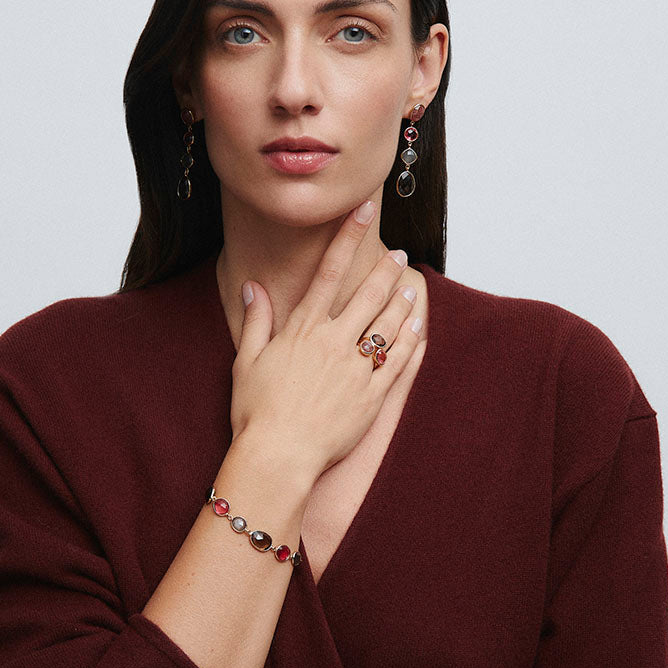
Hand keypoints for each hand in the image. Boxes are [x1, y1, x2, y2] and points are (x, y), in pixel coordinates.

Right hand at [230, 199, 421, 479]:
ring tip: (412, 287)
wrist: (278, 457)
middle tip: (400, 255)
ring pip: (389, 325)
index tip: (363, 211)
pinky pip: (399, 362)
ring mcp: (357, 370)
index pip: (329, 272)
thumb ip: (256, 320)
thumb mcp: (247, 361)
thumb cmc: (256, 413)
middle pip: (369, 295)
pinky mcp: (372, 397)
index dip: (348, 237)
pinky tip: (420, 328)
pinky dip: (412, 342)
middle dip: (386, 270)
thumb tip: (252, 287)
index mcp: (303, 330)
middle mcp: (334, 343)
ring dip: (403, 302)